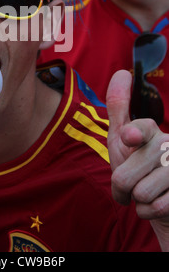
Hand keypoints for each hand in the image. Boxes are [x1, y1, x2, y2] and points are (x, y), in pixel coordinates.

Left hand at [106, 70, 168, 250]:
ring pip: (140, 193)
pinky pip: (154, 208)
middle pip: (125, 175)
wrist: (159, 201)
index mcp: (152, 132)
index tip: (128, 136)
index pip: (141, 130)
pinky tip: (157, 203)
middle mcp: (168, 147)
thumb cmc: (136, 166)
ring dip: (136, 199)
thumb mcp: (121, 137)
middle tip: (130, 182)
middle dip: (121, 185)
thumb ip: (119, 107)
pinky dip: (147, 211)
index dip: (132, 135)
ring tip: (145, 192)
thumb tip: (122, 73)